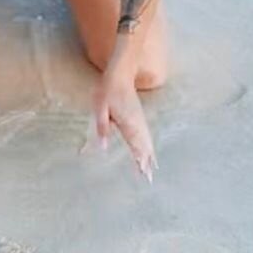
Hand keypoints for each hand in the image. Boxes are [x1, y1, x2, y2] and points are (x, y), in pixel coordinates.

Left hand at [85, 65, 156, 181]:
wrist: (121, 74)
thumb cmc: (107, 90)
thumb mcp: (99, 107)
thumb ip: (102, 126)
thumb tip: (102, 146)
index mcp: (127, 122)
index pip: (135, 144)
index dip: (139, 158)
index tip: (143, 172)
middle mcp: (137, 123)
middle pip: (143, 145)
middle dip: (146, 162)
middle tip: (149, 178)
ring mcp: (140, 119)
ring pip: (147, 141)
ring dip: (150, 156)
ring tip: (152, 170)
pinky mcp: (139, 116)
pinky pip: (147, 134)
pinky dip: (149, 145)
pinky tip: (151, 152)